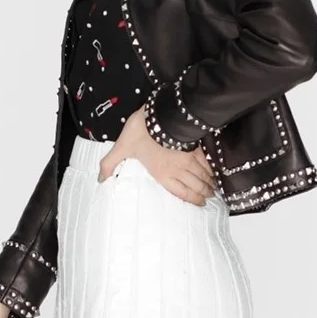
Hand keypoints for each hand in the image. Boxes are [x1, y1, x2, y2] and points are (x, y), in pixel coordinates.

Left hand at [97, 106, 217, 205]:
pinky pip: (207, 161)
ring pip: (203, 175)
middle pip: (196, 185)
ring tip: (214, 187)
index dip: (193, 200)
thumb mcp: (122, 147)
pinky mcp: (195, 146)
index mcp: (162, 172)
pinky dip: (212, 168)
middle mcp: (178, 169)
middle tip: (210, 197)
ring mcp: (188, 157)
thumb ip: (110, 164)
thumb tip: (100, 179)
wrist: (160, 113)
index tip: (201, 204)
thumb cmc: (141, 131)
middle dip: (204, 193)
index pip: (181, 192)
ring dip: (210, 182)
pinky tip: (215, 170)